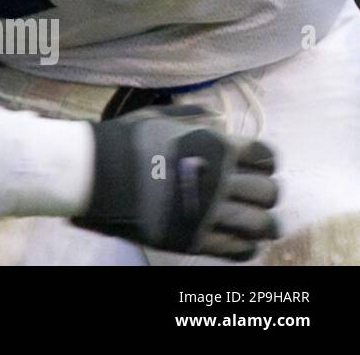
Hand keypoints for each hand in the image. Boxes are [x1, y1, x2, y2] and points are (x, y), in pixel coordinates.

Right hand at [74, 105, 278, 260]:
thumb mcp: (159, 117)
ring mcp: (209, 213)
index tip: (256, 166)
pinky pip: (240, 249)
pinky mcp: (196, 240)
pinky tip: (243, 241)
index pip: (266, 156)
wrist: (96, 174)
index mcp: (215, 146)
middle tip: (255, 195)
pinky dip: (248, 246)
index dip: (264, 161)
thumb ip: (193, 116)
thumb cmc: (126, 140)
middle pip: (269, 192)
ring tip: (257, 223)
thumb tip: (219, 119)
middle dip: (265, 192)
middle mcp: (220, 180)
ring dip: (264, 223)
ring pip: (262, 224)